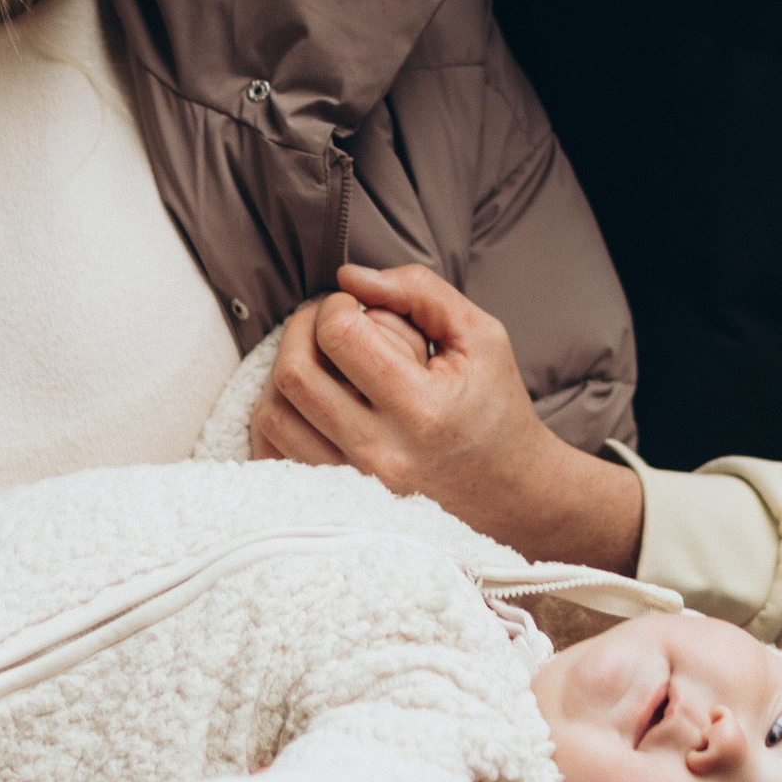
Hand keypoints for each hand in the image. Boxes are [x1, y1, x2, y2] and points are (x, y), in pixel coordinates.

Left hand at [250, 263, 643, 568]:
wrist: (511, 495)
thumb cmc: (494, 408)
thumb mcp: (480, 337)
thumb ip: (419, 293)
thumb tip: (348, 276)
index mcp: (422, 410)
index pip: (340, 337)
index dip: (336, 306)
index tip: (354, 306)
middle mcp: (380, 455)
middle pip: (294, 374)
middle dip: (301, 329)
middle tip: (327, 322)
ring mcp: (351, 488)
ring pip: (273, 414)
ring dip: (285, 372)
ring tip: (319, 361)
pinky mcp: (333, 505)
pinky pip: (270, 456)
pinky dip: (277, 419)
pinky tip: (307, 401)